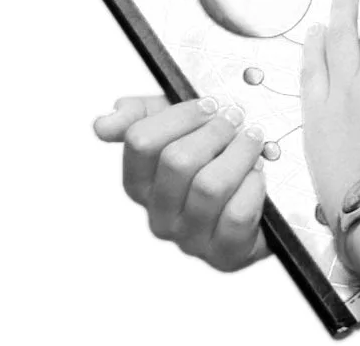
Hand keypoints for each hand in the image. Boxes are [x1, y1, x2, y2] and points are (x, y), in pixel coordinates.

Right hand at [93, 92, 272, 271]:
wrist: (254, 199)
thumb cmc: (209, 158)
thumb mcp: (174, 127)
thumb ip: (137, 116)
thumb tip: (100, 126)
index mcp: (139, 184)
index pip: (140, 142)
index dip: (179, 116)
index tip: (209, 104)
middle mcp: (158, 216)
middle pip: (176, 162)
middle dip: (213, 132)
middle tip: (237, 117)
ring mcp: (190, 240)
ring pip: (209, 187)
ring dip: (238, 154)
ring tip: (253, 139)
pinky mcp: (224, 255)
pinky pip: (237, 215)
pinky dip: (252, 187)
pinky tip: (259, 173)